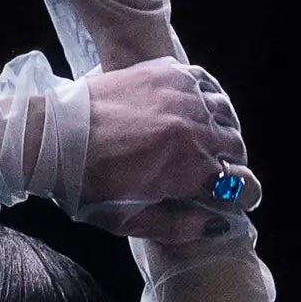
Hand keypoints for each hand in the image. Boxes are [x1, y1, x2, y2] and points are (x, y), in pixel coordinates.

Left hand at [78, 58, 259, 246]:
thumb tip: (216, 226)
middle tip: (220, 174)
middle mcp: (194, 129)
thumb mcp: (130, 222)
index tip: (241, 200)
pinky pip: (208, 85)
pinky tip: (201, 111)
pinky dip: (211, 100)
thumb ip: (178, 226)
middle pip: (236, 148)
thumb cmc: (88, 185)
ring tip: (211, 143)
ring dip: (224, 132)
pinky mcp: (170, 74)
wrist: (56, 136)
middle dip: (233, 165)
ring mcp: (183, 97)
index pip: (240, 183)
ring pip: (227, 115)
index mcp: (188, 170)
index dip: (244, 195)